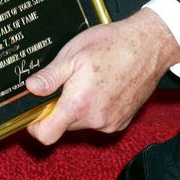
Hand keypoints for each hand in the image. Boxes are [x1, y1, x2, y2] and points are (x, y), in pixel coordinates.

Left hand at [23, 9, 179, 146]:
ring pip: (81, 123)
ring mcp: (111, 122)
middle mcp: (95, 119)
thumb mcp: (73, 54)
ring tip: (88, 81)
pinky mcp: (122, 121)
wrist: (149, 46)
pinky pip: (99, 121)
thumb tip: (30, 88)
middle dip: (59, 109)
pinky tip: (104, 87)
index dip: (34, 125)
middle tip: (66, 83)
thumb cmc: (113, 45)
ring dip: (78, 108)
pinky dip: (96, 108)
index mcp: (78, 104)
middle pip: (63, 127)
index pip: (46, 135)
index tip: (34, 111)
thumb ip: (49, 76)